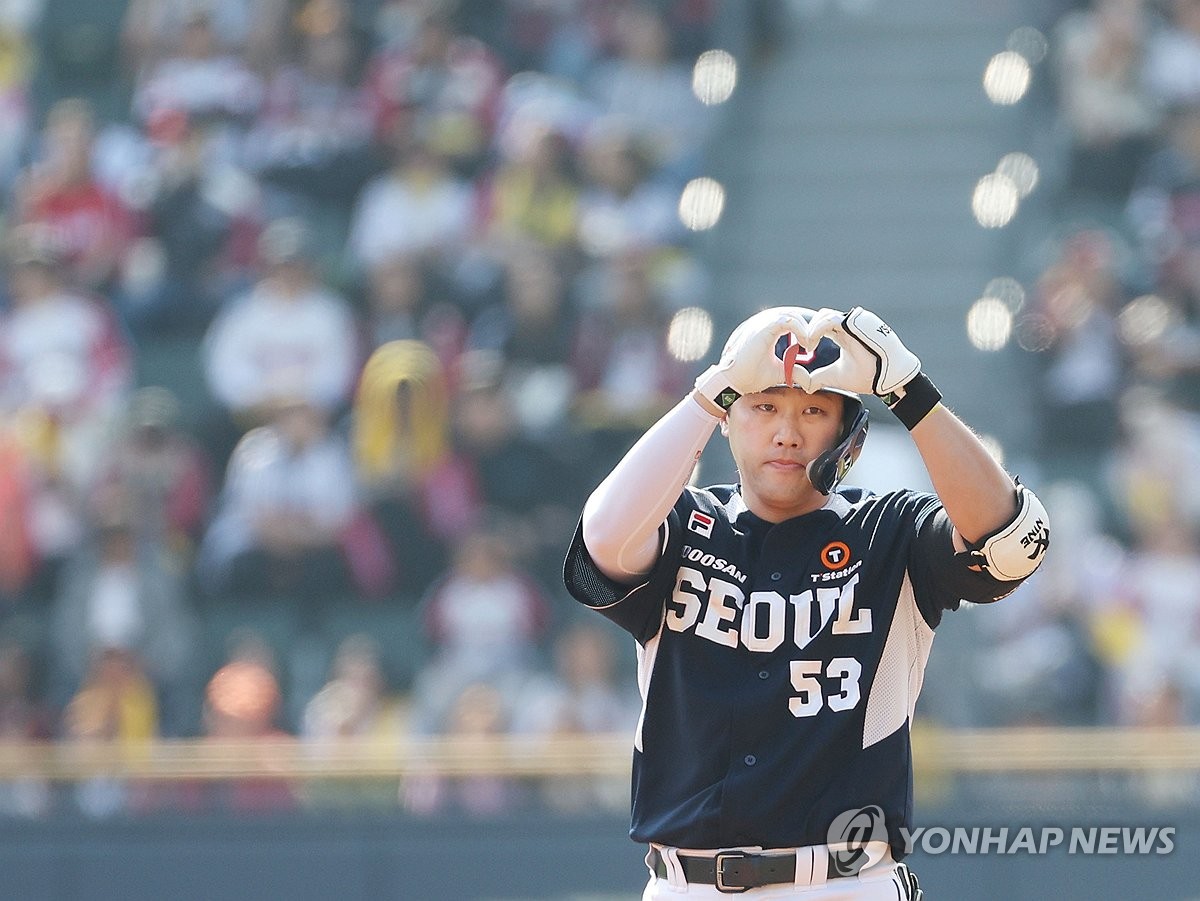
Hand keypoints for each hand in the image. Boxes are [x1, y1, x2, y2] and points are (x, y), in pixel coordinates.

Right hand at [694, 307, 815, 410]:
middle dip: (807, 327)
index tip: (811, 346)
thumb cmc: (751, 376)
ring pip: (791, 316)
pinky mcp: (762, 330)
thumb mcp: (779, 372)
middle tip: (813, 344)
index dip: (805, 330)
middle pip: (793, 315)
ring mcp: (762, 326)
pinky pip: (786, 321)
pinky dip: (798, 330)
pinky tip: (804, 344)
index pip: (791, 320)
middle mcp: (765, 325)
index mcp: (768, 331)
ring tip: (809, 344)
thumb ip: (794, 371)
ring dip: (804, 329)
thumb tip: (809, 381)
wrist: (734, 382)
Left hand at [806, 306, 921, 397]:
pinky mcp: (859, 322)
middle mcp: (850, 325)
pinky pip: (833, 319)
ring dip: (812, 329)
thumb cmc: (869, 375)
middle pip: (821, 317)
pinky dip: (819, 328)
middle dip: (808, 329)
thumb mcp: (837, 375)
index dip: (809, 333)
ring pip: (825, 315)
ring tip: (808, 344)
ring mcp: (855, 321)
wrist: (888, 377)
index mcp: (845, 333)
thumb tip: (806, 386)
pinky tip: (813, 341)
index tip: (802, 347)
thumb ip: (820, 377)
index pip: (822, 325)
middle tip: (803, 345)